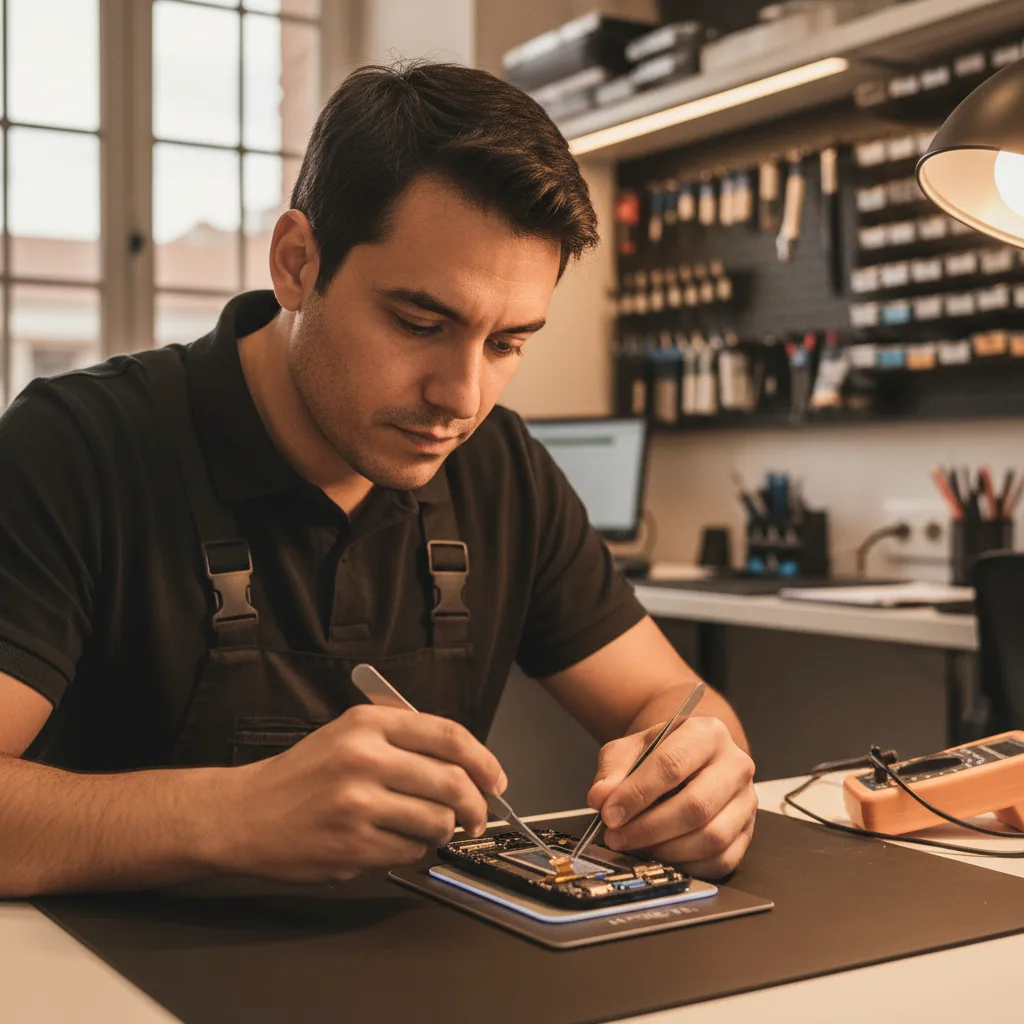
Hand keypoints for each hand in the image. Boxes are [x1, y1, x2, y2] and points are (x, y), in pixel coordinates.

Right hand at [230, 705, 506, 882]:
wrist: (244, 814)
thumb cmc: (301, 776)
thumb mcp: (348, 735)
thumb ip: (403, 742)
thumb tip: (467, 765)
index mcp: (367, 724)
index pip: (449, 735)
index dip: (484, 760)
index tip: (496, 780)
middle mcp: (364, 758)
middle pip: (453, 782)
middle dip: (476, 806)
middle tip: (477, 816)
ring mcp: (358, 803)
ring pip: (438, 821)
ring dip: (444, 831)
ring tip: (429, 829)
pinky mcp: (353, 844)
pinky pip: (410, 851)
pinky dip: (413, 850)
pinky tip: (392, 841)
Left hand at [586, 716, 756, 878]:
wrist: (690, 759)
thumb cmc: (661, 754)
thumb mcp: (631, 749)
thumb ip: (613, 770)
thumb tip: (601, 798)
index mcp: (707, 734)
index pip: (672, 765)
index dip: (637, 794)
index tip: (609, 814)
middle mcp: (736, 765)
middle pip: (696, 806)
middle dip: (649, 828)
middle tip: (617, 837)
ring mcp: (746, 801)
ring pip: (712, 838)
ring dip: (666, 850)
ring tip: (635, 847)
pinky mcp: (748, 833)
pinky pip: (722, 860)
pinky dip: (687, 866)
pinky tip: (661, 857)